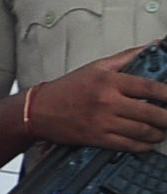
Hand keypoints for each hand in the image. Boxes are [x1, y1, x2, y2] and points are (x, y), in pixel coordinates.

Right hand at [30, 49, 166, 153]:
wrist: (37, 110)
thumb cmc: (67, 88)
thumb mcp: (96, 67)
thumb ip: (127, 57)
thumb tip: (152, 47)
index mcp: (109, 82)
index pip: (150, 88)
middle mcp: (107, 102)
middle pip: (150, 113)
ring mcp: (102, 122)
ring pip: (142, 131)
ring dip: (158, 133)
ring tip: (163, 131)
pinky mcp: (96, 138)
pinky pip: (127, 145)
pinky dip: (142, 146)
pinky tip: (148, 143)